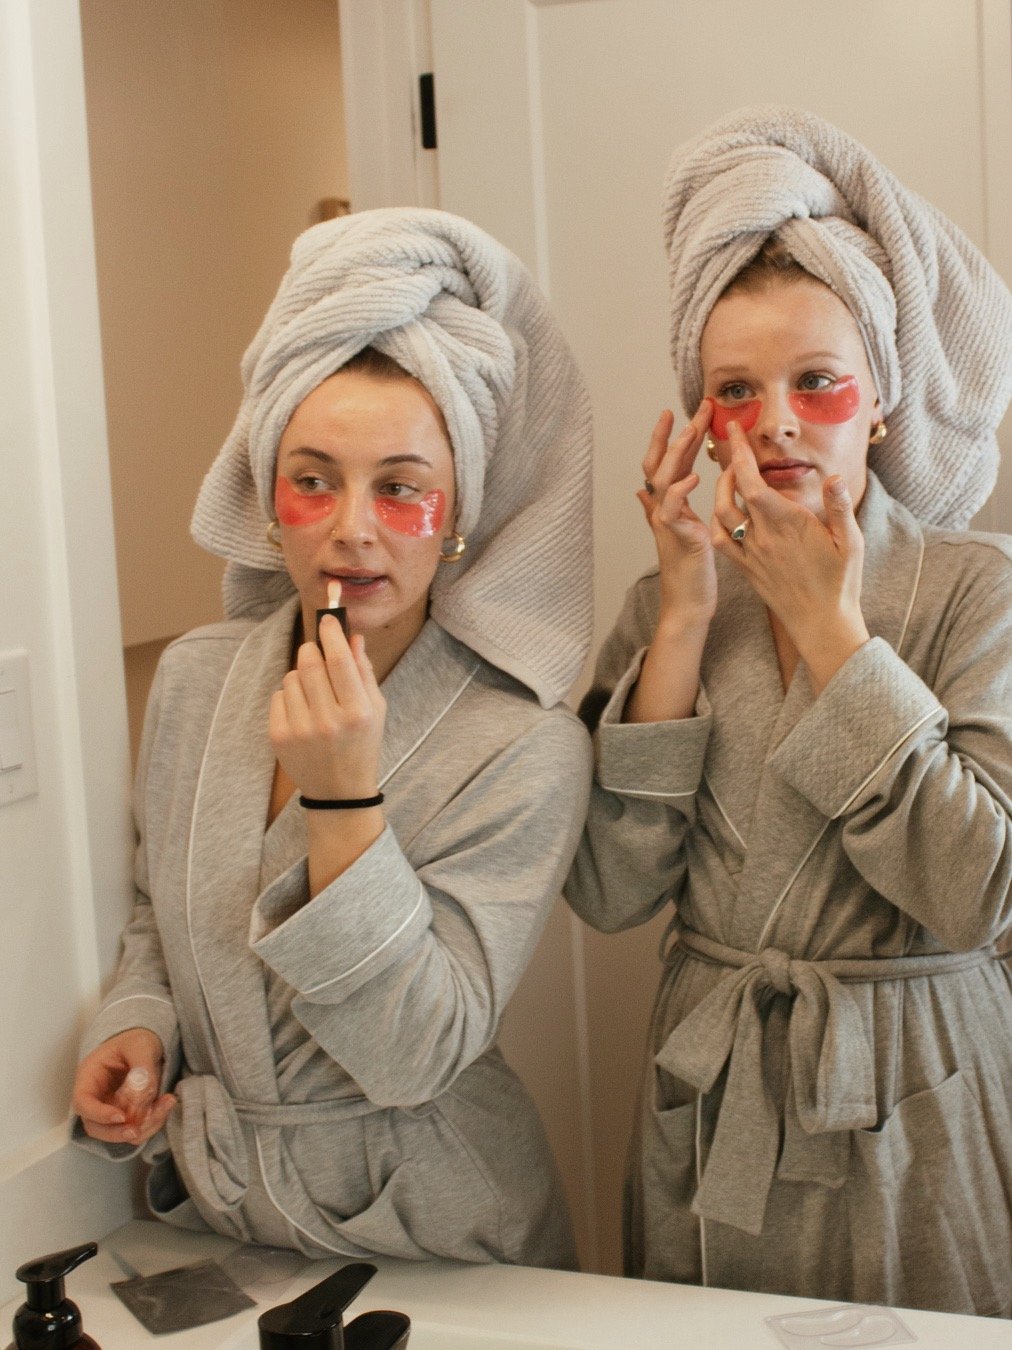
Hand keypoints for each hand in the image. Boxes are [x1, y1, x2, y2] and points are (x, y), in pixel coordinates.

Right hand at [72, 1028, 174, 1145]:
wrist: (146, 1043)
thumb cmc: (136, 1040)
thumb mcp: (140, 1044)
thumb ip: (142, 1065)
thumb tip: (143, 1089)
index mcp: (90, 1075)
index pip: (83, 1102)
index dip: (98, 1114)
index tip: (121, 1116)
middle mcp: (96, 1096)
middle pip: (95, 1126)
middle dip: (116, 1133)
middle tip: (137, 1130)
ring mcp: (110, 1108)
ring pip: (118, 1132)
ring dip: (142, 1127)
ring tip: (166, 1105)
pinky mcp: (127, 1114)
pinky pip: (136, 1127)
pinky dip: (152, 1122)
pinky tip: (167, 1103)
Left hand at [269, 617, 385, 800]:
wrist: (339, 792)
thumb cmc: (362, 744)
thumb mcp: (376, 709)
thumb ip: (364, 671)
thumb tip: (353, 637)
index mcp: (358, 712)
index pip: (339, 659)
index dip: (331, 633)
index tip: (328, 620)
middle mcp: (329, 721)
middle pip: (310, 662)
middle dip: (313, 649)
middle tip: (317, 651)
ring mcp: (301, 730)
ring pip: (291, 677)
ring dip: (301, 677)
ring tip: (314, 695)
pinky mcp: (279, 737)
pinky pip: (278, 696)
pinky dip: (289, 697)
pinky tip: (303, 713)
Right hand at [637, 402, 717, 630]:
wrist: (688, 604)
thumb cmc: (688, 571)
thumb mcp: (677, 533)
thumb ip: (660, 509)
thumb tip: (640, 491)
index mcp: (666, 505)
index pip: (663, 463)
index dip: (669, 437)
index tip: (682, 411)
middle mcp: (661, 510)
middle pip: (659, 463)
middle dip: (677, 433)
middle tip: (697, 407)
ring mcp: (667, 523)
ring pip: (663, 480)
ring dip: (677, 453)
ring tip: (692, 430)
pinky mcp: (678, 538)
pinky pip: (672, 511)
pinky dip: (679, 492)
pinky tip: (693, 477)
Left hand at [712, 423, 868, 688]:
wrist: (821, 625)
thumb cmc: (840, 583)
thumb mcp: (850, 542)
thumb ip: (839, 507)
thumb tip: (834, 477)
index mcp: (786, 524)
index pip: (753, 481)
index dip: (741, 453)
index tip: (734, 429)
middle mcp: (762, 537)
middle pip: (731, 494)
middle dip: (729, 466)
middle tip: (734, 447)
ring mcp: (751, 554)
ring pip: (720, 517)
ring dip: (720, 492)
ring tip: (731, 477)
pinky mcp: (746, 569)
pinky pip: (721, 542)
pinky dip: (717, 522)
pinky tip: (726, 514)